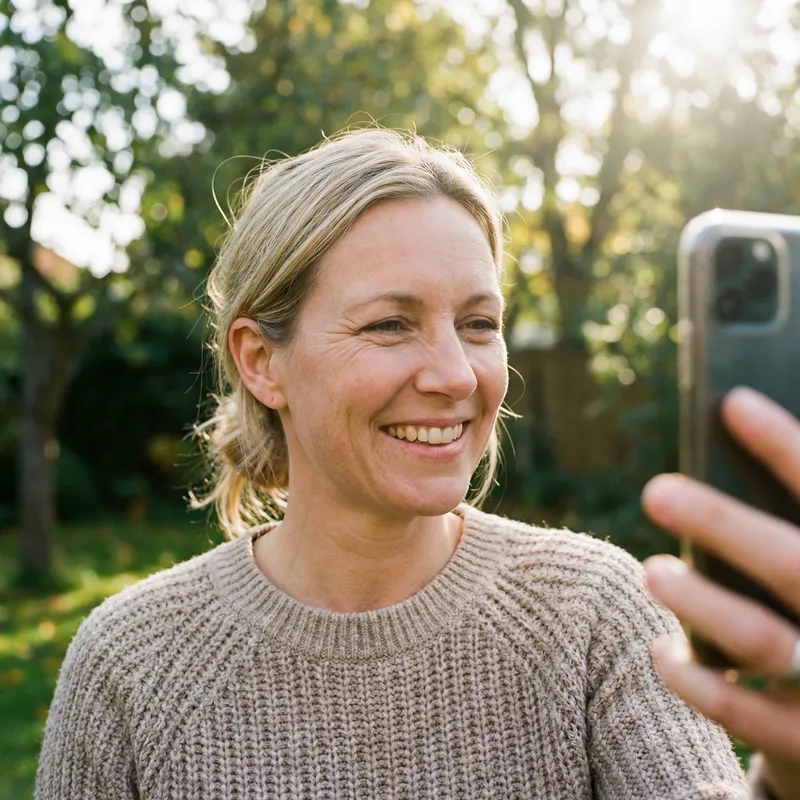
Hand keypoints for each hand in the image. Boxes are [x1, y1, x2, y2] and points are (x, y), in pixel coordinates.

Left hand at [641, 387, 799, 799]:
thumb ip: (781, 519)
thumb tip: (728, 428)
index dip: (787, 447)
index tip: (731, 402)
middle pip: (797, 565)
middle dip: (725, 524)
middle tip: (657, 490)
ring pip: (769, 640)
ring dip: (704, 604)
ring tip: (652, 572)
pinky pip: (750, 716)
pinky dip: (700, 685)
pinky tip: (659, 653)